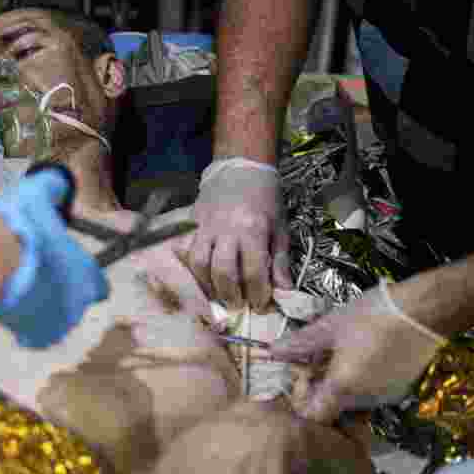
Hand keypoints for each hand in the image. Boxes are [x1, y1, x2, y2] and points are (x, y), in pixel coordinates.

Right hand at [0, 170, 108, 348]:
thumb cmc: (19, 228)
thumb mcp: (37, 195)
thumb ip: (51, 189)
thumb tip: (57, 181)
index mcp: (89, 277)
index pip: (98, 285)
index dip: (82, 276)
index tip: (65, 266)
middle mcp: (78, 307)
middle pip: (74, 303)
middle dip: (58, 291)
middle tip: (35, 272)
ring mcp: (55, 326)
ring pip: (51, 319)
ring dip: (39, 307)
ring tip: (16, 286)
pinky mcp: (31, 338)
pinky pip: (29, 332)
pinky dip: (19, 321)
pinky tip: (5, 302)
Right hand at [185, 162, 293, 311]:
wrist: (242, 168)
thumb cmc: (266, 199)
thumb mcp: (280, 228)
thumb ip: (279, 261)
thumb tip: (284, 292)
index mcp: (253, 229)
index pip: (253, 270)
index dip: (257, 293)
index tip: (260, 305)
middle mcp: (228, 229)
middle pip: (223, 271)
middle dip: (230, 294)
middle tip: (238, 305)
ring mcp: (207, 226)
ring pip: (200, 262)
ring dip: (207, 285)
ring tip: (218, 296)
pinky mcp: (194, 224)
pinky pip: (189, 251)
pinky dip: (195, 269)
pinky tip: (204, 279)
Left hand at [269, 280, 445, 423]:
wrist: (427, 310)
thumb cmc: (376, 315)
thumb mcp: (331, 326)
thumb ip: (301, 343)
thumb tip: (273, 351)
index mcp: (344, 387)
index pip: (314, 416)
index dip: (303, 400)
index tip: (302, 375)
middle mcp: (365, 399)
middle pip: (332, 408)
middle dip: (320, 387)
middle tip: (316, 359)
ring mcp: (385, 396)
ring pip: (352, 400)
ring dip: (340, 383)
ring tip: (338, 353)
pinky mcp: (400, 389)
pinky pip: (371, 392)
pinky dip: (360, 380)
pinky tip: (360, 354)